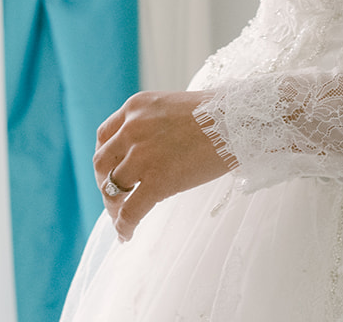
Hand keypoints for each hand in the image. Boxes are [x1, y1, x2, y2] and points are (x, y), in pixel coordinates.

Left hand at [92, 90, 231, 240]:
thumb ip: (153, 124)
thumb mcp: (172, 108)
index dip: (106, 158)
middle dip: (105, 183)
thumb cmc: (218, 114)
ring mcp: (142, 155)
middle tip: (116, 198)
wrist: (241, 120)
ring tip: (122, 219)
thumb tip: (151, 149)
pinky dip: (124, 225)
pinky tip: (127, 235)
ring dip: (113, 206)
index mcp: (135, 107)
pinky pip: (130, 211)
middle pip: (101, 163)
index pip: (104, 136)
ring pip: (112, 187)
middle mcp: (132, 128)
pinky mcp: (158, 180)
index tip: (112, 172)